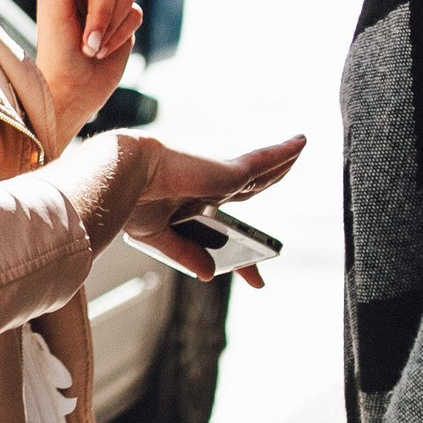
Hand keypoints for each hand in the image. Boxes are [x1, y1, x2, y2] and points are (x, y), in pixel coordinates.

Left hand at [34, 0, 144, 141]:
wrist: (72, 89)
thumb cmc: (56, 50)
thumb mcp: (56, 8)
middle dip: (102, 10)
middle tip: (87, 39)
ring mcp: (105, 3)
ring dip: (111, 25)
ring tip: (92, 47)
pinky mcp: (122, 20)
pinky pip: (136, 13)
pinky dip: (121, 34)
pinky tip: (104, 51)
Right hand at [125, 133, 306, 287]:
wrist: (123, 177)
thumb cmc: (130, 200)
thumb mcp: (158, 237)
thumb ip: (185, 254)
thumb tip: (209, 274)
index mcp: (192, 205)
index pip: (226, 227)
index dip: (243, 256)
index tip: (256, 279)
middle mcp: (210, 190)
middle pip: (249, 197)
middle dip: (271, 212)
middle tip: (282, 239)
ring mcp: (222, 179)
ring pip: (263, 174)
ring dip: (282, 165)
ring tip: (297, 154)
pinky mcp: (231, 172)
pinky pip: (266, 161)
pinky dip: (283, 152)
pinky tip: (299, 143)